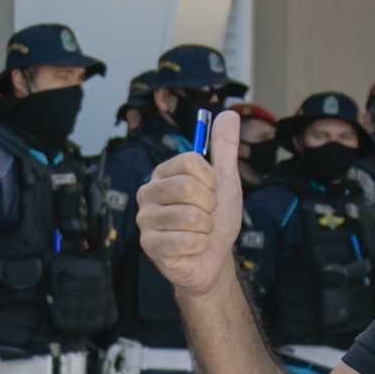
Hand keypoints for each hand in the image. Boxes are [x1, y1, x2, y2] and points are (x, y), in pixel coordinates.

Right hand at [136, 110, 242, 299]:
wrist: (213, 260)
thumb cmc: (216, 221)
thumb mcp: (225, 181)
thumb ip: (224, 148)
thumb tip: (229, 113)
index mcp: (163, 174)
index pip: (190, 162)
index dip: (211, 180)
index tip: (211, 192)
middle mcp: (148, 193)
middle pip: (188, 187)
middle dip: (210, 206)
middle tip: (206, 216)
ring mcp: (145, 219)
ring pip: (189, 216)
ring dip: (206, 228)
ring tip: (200, 232)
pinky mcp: (149, 245)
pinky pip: (186, 240)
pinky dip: (199, 246)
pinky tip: (192, 248)